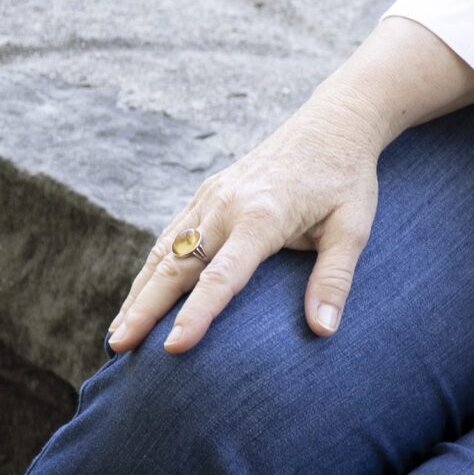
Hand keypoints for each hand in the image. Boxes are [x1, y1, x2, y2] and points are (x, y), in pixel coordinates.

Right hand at [108, 95, 384, 354]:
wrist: (331, 126)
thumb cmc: (346, 180)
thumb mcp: (353, 228)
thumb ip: (334, 279)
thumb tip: (324, 330)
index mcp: (263, 216)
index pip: (222, 275)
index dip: (197, 314)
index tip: (173, 348)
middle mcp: (227, 205)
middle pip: (177, 265)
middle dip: (145, 309)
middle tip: (119, 348)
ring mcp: (211, 197)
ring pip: (164, 251)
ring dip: (138, 293)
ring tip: (118, 334)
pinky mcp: (206, 193)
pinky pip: (170, 235)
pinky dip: (150, 269)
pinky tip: (138, 297)